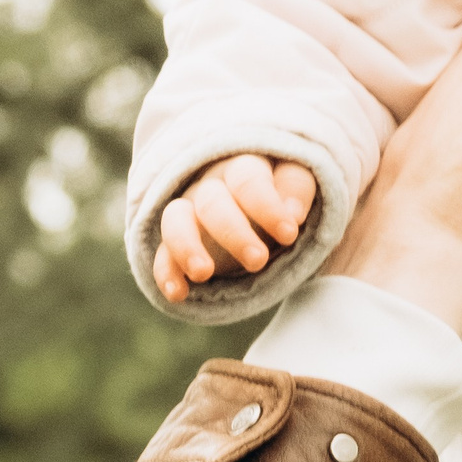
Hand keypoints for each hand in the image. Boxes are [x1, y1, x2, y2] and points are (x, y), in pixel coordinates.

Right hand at [154, 154, 320, 300]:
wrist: (267, 216)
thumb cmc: (287, 197)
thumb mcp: (299, 186)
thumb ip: (298, 190)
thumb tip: (293, 212)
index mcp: (245, 167)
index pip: (249, 180)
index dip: (267, 207)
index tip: (289, 234)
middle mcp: (212, 186)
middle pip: (212, 201)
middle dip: (233, 232)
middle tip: (258, 260)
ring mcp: (189, 213)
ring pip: (175, 220)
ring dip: (186, 246)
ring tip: (203, 273)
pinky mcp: (175, 244)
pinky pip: (161, 254)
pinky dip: (166, 273)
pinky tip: (178, 294)